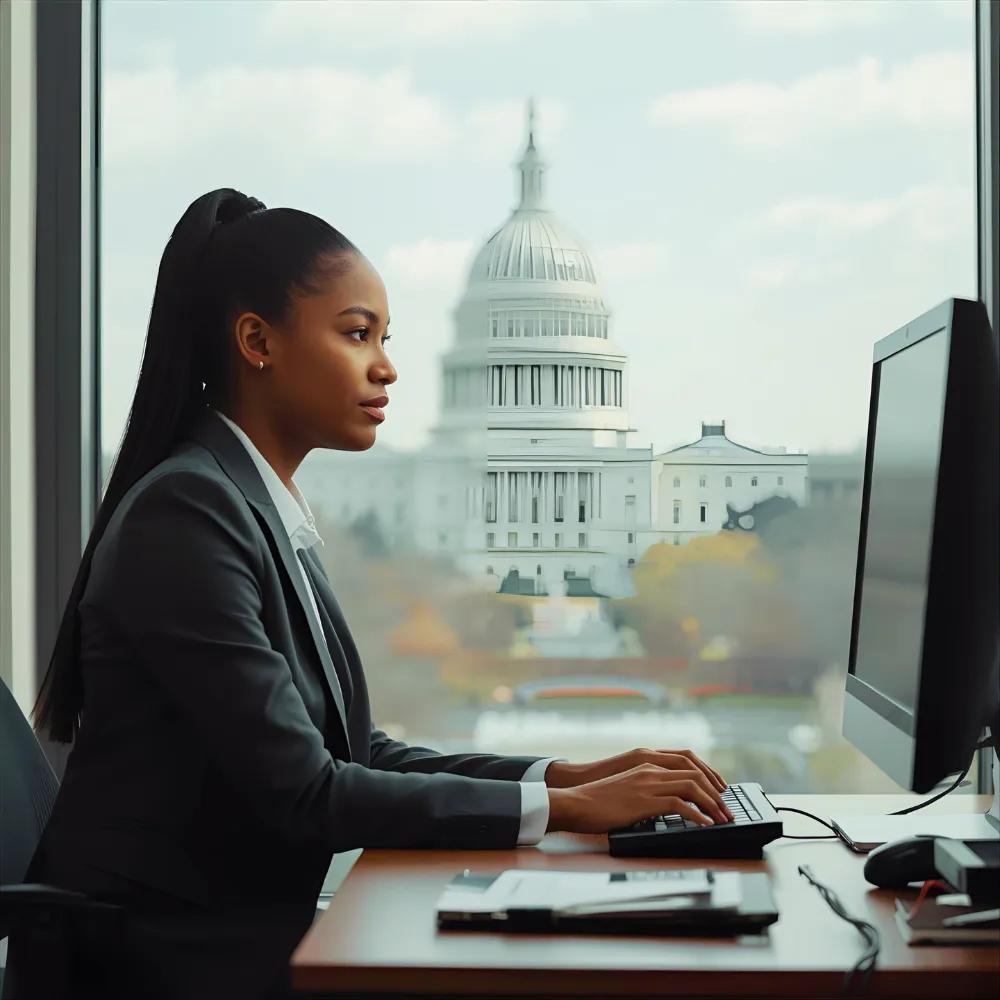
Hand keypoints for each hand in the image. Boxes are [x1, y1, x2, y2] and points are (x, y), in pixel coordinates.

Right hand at [546, 765, 729, 834]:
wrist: (577, 801)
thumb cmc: (599, 799)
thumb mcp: (627, 786)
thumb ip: (647, 787)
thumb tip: (668, 801)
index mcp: (647, 763)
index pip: (687, 762)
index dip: (708, 776)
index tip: (720, 792)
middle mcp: (650, 769)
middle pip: (695, 773)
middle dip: (716, 793)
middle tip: (727, 809)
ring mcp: (648, 783)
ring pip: (692, 786)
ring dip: (712, 804)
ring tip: (722, 819)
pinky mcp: (644, 800)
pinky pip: (680, 804)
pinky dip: (697, 815)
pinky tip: (705, 824)